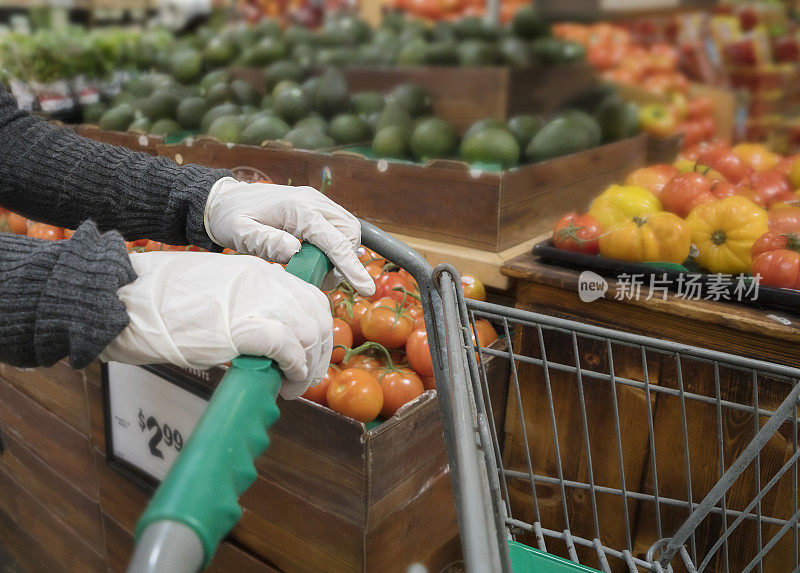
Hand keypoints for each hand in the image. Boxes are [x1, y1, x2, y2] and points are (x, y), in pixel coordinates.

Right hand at [99, 251, 332, 398]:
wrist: (124, 297)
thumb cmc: (157, 300)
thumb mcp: (214, 291)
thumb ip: (244, 306)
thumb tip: (262, 337)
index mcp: (258, 271)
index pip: (309, 297)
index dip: (316, 328)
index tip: (308, 352)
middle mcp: (265, 281)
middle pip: (317, 315)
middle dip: (319, 350)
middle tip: (305, 375)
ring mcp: (256, 301)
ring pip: (310, 332)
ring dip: (308, 365)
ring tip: (292, 386)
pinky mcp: (244, 327)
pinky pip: (289, 347)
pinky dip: (295, 368)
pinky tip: (286, 382)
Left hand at [204, 178, 374, 295]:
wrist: (225, 199)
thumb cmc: (231, 218)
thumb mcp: (241, 234)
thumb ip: (267, 242)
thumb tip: (296, 251)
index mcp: (297, 208)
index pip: (334, 239)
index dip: (350, 265)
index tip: (364, 288)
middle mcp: (313, 200)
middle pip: (349, 232)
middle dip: (345, 258)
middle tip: (322, 277)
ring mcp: (317, 201)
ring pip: (349, 228)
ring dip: (342, 252)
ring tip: (316, 268)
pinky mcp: (316, 206)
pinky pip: (338, 226)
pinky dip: (336, 244)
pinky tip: (315, 256)